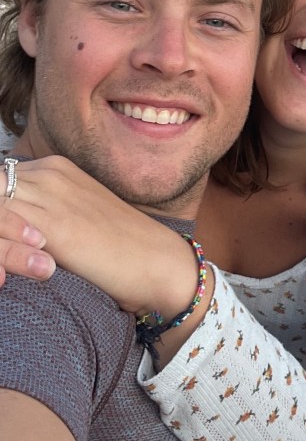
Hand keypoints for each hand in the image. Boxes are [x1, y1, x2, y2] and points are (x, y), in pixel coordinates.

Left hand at [0, 156, 200, 318]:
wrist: (154, 260)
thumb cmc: (116, 244)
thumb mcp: (75, 211)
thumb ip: (43, 206)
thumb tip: (15, 220)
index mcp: (55, 167)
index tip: (4, 234)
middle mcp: (50, 174)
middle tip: (0, 247)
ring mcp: (50, 197)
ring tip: (1, 259)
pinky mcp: (52, 228)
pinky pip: (2, 224)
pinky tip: (3, 273)